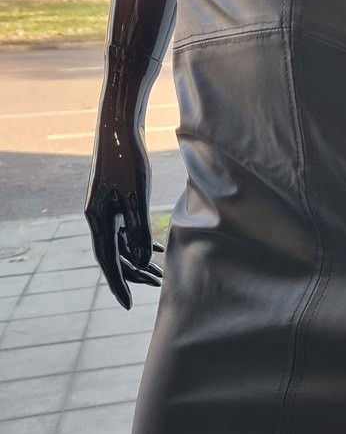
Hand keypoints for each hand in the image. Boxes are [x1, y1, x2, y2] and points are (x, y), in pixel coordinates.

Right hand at [84, 123, 163, 309]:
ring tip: (160, 273)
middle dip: (135, 274)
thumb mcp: (136, 200)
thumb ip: (138, 233)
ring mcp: (104, 208)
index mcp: (98, 219)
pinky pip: (124, 229)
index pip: (108, 261)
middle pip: (115, 255)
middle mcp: (97, 217)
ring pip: (121, 243)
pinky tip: (155, 248)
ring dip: (139, 258)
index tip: (129, 305)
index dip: (119, 284)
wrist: (119, 129)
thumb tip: (140, 263)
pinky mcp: (113, 199)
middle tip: (158, 287)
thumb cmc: (128, 162)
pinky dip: (138, 241)